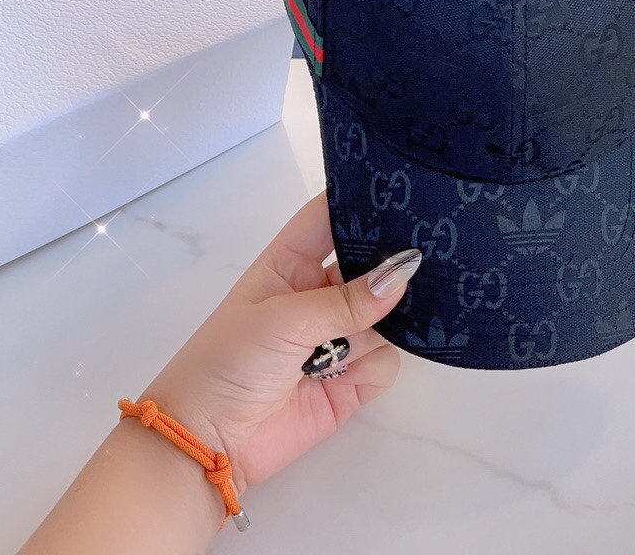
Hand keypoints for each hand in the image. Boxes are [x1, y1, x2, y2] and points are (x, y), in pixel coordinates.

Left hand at [141, 192, 418, 492]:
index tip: (404, 189)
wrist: (208, 444)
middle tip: (426, 257)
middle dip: (392, 264)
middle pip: (371, 264)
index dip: (361, 199)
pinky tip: (347, 375)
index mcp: (292, 263)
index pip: (330, 217)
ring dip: (384, 323)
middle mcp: (320, 293)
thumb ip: (348, 300)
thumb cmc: (230, 362)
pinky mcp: (353, 378)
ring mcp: (339, 336)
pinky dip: (374, 365)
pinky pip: (386, 359)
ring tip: (362, 337)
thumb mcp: (285, 320)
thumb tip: (404, 271)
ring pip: (387, 313)